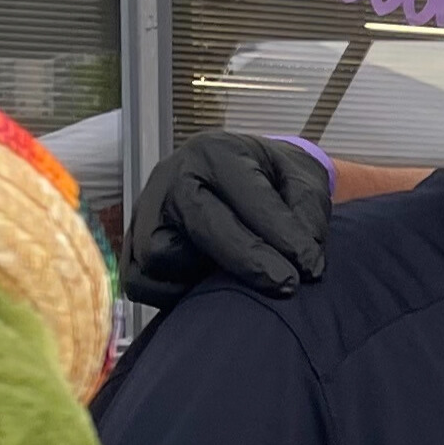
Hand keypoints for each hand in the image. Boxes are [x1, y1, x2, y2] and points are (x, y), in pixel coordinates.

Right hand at [125, 132, 333, 305]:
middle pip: (202, 224)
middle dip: (248, 260)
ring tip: (236, 277)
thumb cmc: (273, 180)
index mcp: (217, 152)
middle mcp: (172, 175)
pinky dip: (170, 292)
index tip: (311, 268)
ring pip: (161, 255)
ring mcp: (145, 208)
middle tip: (288, 285)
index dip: (282, 236)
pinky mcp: (131, 242)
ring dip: (201, 274)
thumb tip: (305, 259)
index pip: (248, 196)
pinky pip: (139, 280)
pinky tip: (204, 284)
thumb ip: (308, 211)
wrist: (238, 177)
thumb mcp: (302, 179)